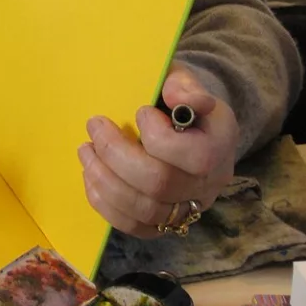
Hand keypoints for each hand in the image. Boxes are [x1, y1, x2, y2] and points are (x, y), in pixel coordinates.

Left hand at [78, 64, 238, 238]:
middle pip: (159, 184)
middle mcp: (209, 183)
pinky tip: (91, 176)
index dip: (158, 135)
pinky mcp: (165, 222)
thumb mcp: (181, 79)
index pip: (194, 155)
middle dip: (116, 154)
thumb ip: (181, 84)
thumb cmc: (176, 96)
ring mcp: (188, 207)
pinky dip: (105, 203)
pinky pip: (134, 226)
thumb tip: (180, 98)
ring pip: (143, 210)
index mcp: (220, 144)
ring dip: (104, 179)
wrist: (184, 121)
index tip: (139, 111)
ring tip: (85, 150)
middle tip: (95, 125)